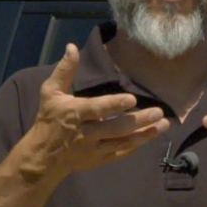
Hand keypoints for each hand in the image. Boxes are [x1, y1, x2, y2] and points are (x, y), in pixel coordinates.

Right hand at [22, 43, 168, 179]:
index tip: (132, 98)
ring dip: (145, 134)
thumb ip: (65, 71)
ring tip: (164, 124)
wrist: (42, 157)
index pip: (97, 109)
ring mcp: (94, 148)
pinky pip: (120, 152)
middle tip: (159, 112)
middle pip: (116, 127)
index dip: (114, 104)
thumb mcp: (50, 92)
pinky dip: (135, 145)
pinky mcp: (99, 159)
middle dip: (139, 120)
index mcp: (75, 114)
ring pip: (123, 141)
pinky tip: (150, 136)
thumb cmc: (49, 120)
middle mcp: (86, 133)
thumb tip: (72, 47)